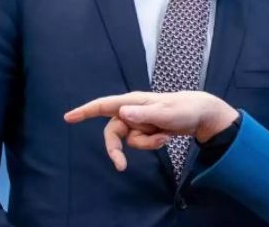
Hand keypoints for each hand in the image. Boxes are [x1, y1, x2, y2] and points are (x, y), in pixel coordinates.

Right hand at [63, 91, 237, 170]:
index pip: (104, 105)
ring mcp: (139, 121)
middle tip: (120, 166)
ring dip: (147, 143)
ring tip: (165, 136)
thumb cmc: (185, 108)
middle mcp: (133, 111)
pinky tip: (166, 136)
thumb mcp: (167, 113)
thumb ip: (145, 115)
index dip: (85, 111)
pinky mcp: (146, 129)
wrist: (200, 114)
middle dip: (116, 149)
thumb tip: (122, 113)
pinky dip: (153, 143)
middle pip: (113, 132)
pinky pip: (141, 142)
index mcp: (134, 102)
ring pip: (130, 140)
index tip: (68, 118)